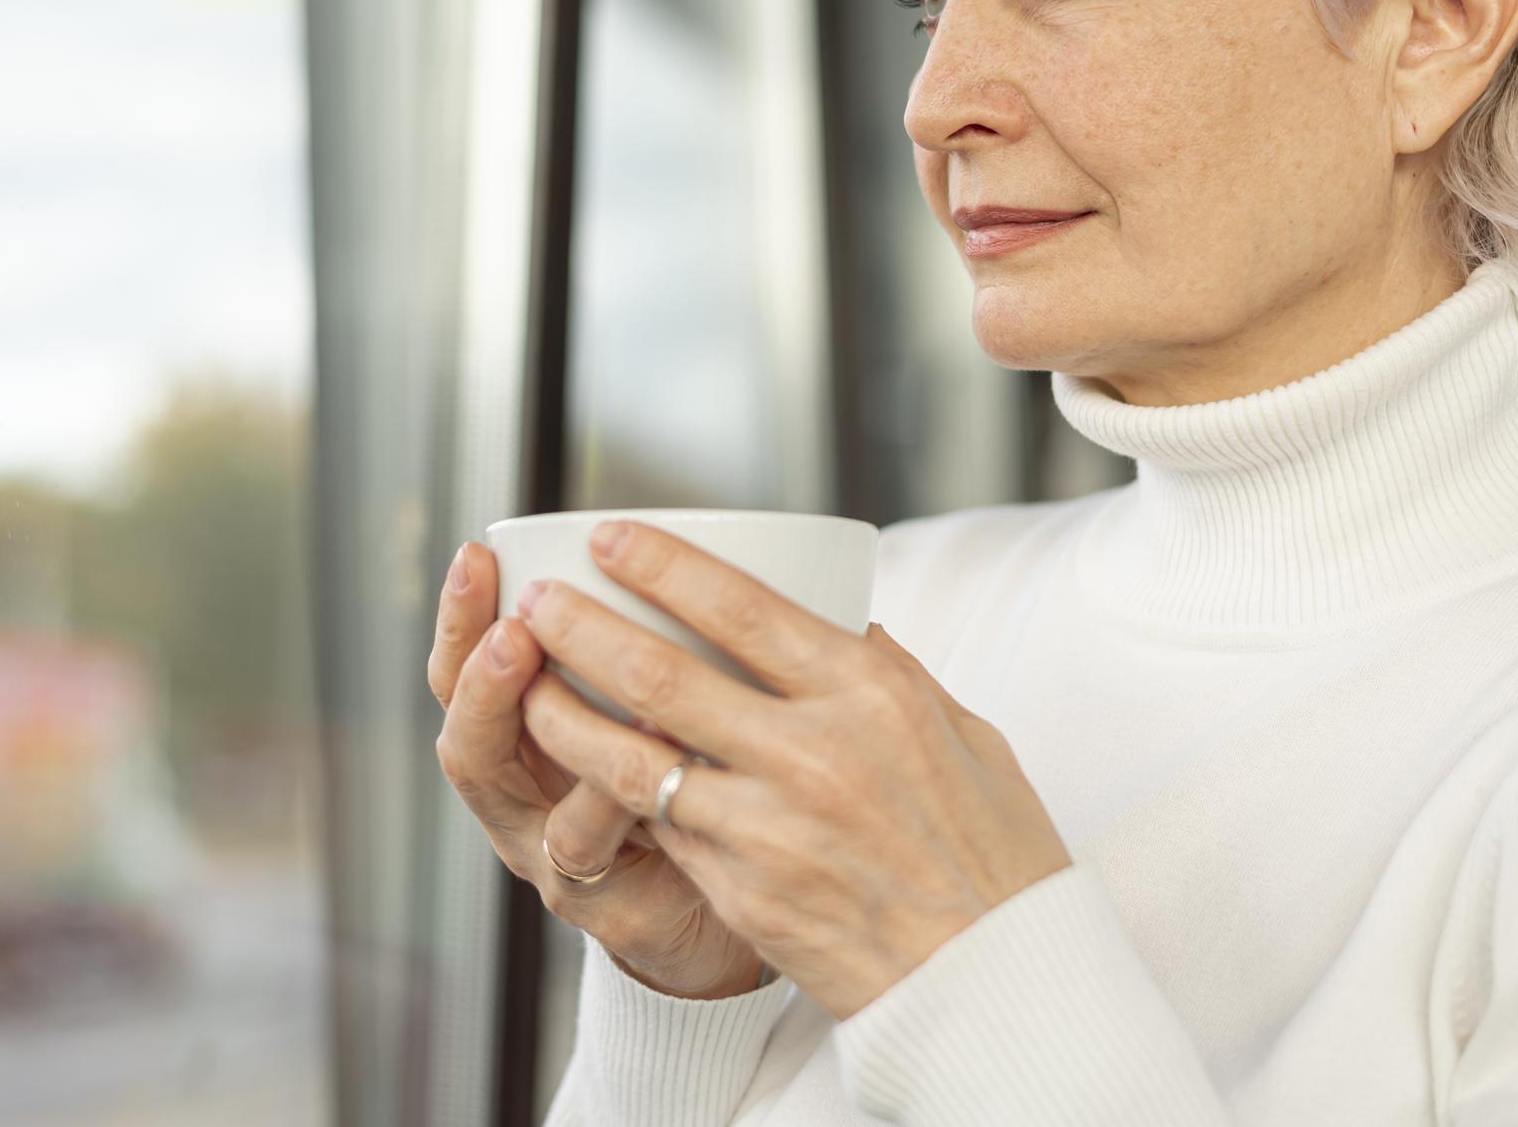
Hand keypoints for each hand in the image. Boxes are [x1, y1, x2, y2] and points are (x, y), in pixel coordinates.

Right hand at [427, 539, 766, 1000]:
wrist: (747, 914)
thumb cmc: (706, 792)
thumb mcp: (672, 708)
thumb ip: (666, 646)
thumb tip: (694, 543)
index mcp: (528, 739)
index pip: (469, 667)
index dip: (463, 614)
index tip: (479, 552)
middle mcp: (523, 798)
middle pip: (466, 732)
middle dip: (474, 669)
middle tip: (509, 622)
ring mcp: (551, 853)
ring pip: (507, 793)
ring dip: (521, 720)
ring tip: (533, 658)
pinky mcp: (600, 905)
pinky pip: (586, 846)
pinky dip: (609, 794)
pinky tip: (648, 745)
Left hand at [514, 520, 1072, 1020]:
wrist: (996, 980)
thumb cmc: (992, 852)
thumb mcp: (963, 734)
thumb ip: (888, 673)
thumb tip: (839, 621)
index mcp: (870, 693)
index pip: (741, 606)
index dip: (660, 565)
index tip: (607, 537)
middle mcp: (814, 753)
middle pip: (662, 674)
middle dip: (581, 627)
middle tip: (534, 598)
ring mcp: (771, 829)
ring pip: (632, 759)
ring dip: (563, 715)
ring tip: (522, 682)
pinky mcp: (744, 892)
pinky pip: (660, 828)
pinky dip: (612, 794)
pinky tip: (577, 769)